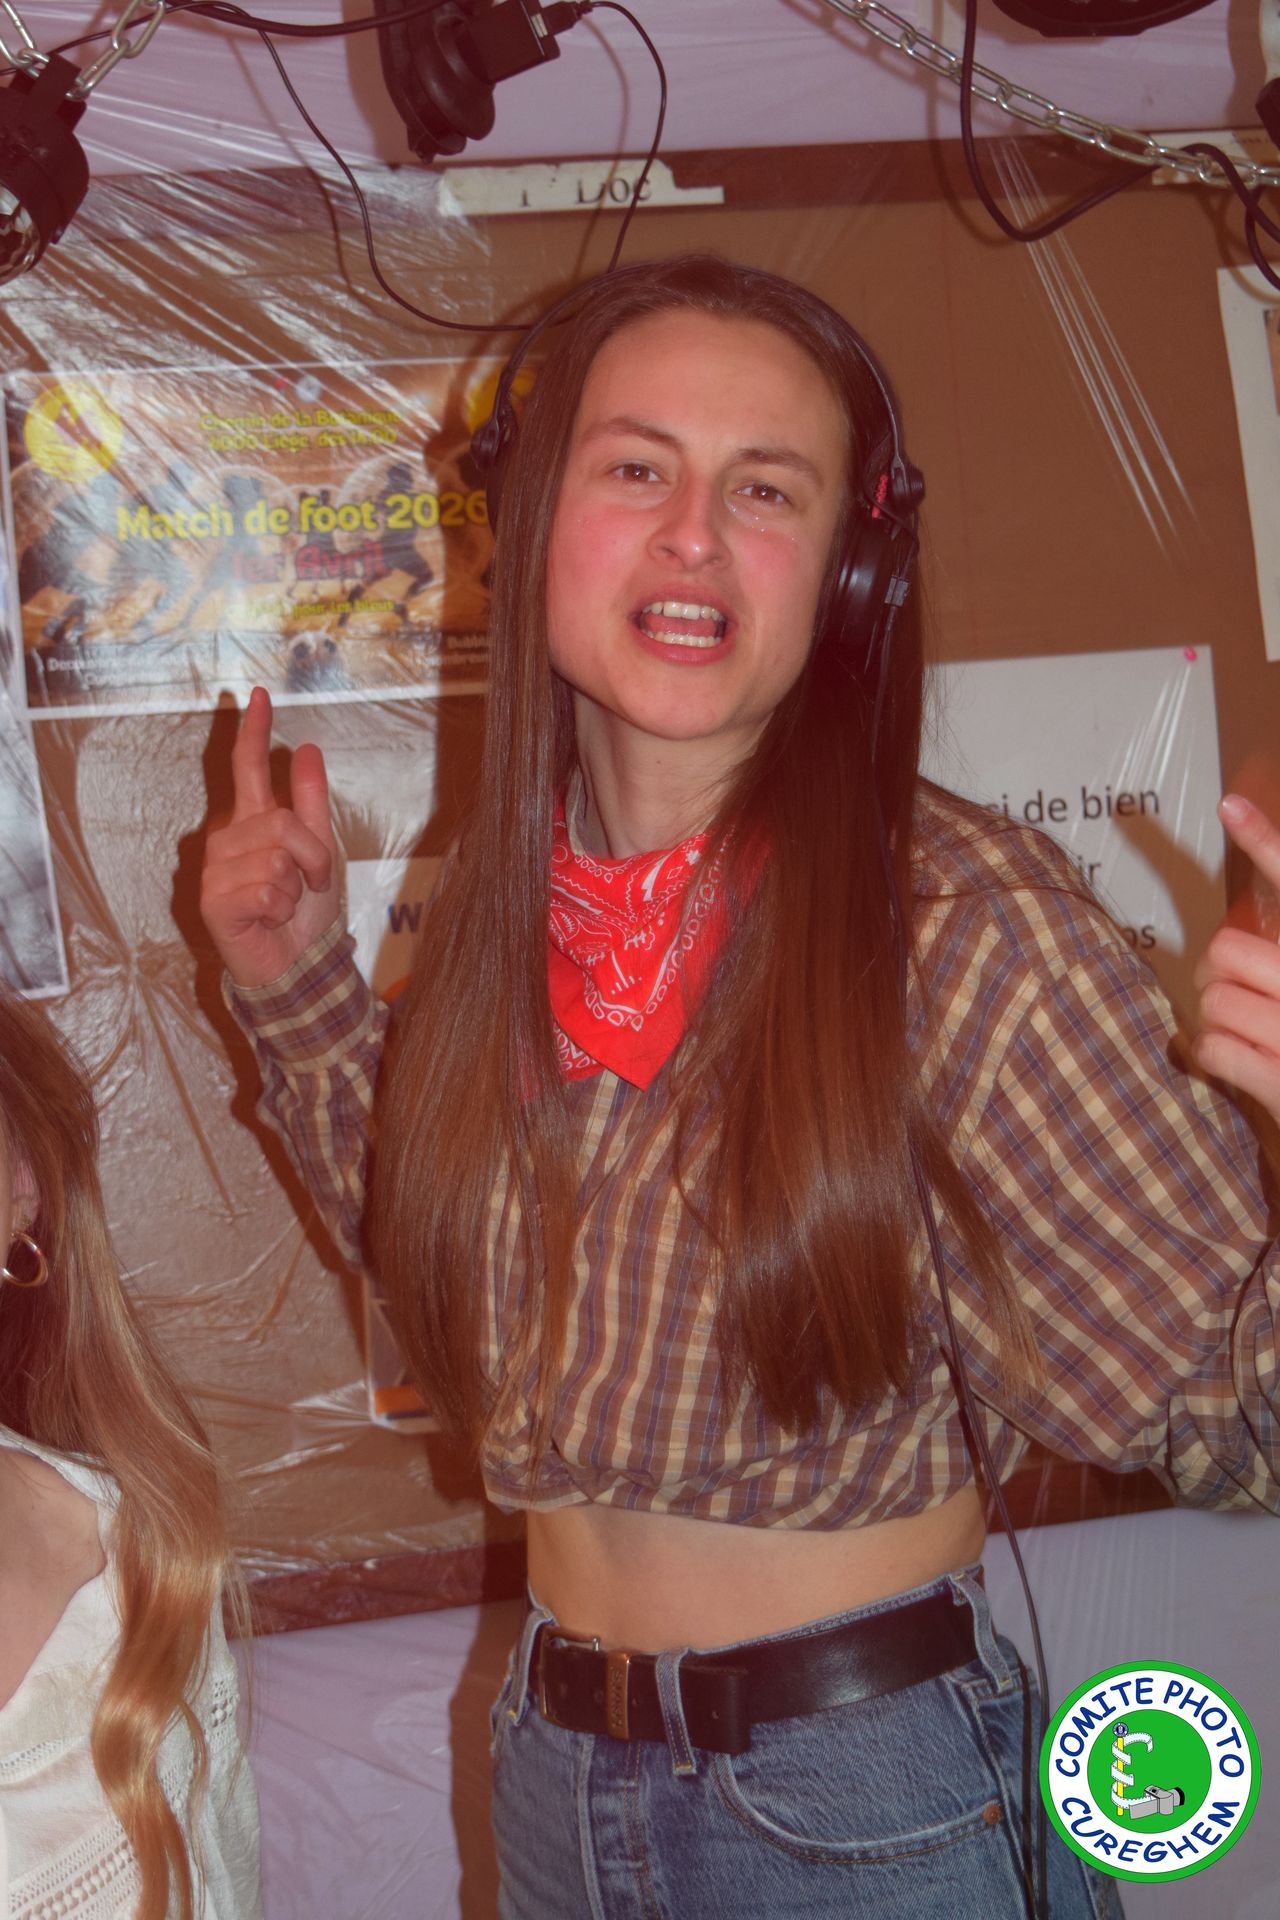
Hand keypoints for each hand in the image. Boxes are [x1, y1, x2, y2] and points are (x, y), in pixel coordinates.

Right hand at [200, 687, 340, 988]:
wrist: (295, 964)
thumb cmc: (301, 910)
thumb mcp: (318, 850)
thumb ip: (309, 802)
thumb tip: (307, 748)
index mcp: (251, 822)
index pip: (246, 768)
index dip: (252, 732)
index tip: (258, 695)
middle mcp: (226, 840)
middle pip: (280, 823)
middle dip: (311, 857)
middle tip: (310, 883)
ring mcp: (215, 871)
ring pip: (275, 858)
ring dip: (297, 888)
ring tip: (286, 905)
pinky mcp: (214, 901)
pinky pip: (264, 890)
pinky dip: (281, 909)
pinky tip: (269, 920)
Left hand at [1193, 794, 1279, 1122]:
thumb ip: (1275, 957)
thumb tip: (1239, 924)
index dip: (1266, 841)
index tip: (1231, 806)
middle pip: (1229, 951)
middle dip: (1218, 969)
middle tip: (1235, 985)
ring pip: (1215, 1000)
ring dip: (1219, 1016)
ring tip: (1249, 1029)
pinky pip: (1215, 1049)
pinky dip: (1215, 1054)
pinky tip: (1240, 1059)